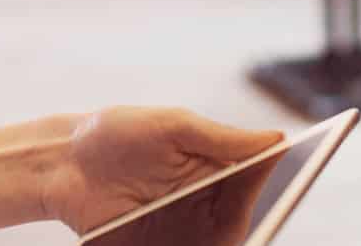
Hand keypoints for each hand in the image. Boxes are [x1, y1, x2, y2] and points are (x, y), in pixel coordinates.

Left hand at [45, 106, 283, 236]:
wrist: (62, 164)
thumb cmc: (119, 133)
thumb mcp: (172, 127)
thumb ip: (221, 138)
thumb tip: (276, 139)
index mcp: (212, 166)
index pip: (257, 180)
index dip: (281, 182)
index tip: (298, 176)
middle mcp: (202, 201)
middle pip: (243, 220)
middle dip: (258, 218)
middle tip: (264, 216)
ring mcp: (181, 230)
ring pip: (218, 242)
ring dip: (230, 237)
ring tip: (237, 230)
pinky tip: (214, 242)